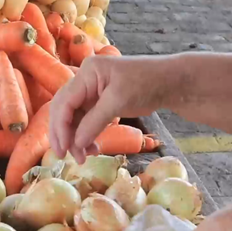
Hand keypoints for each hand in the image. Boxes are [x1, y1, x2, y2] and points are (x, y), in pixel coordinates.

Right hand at [48, 55, 171, 163]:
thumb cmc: (146, 83)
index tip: (63, 150)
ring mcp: (90, 92)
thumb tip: (76, 144)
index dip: (60, 128)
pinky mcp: (97, 103)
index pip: (64, 103)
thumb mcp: (118, 101)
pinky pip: (84, 122)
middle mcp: (84, 81)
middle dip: (62, 135)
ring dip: (75, 138)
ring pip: (72, 119)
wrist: (170, 82)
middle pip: (62, 110)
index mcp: (87, 73)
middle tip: (64, 156)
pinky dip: (85, 136)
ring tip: (83, 157)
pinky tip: (91, 149)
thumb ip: (94, 123)